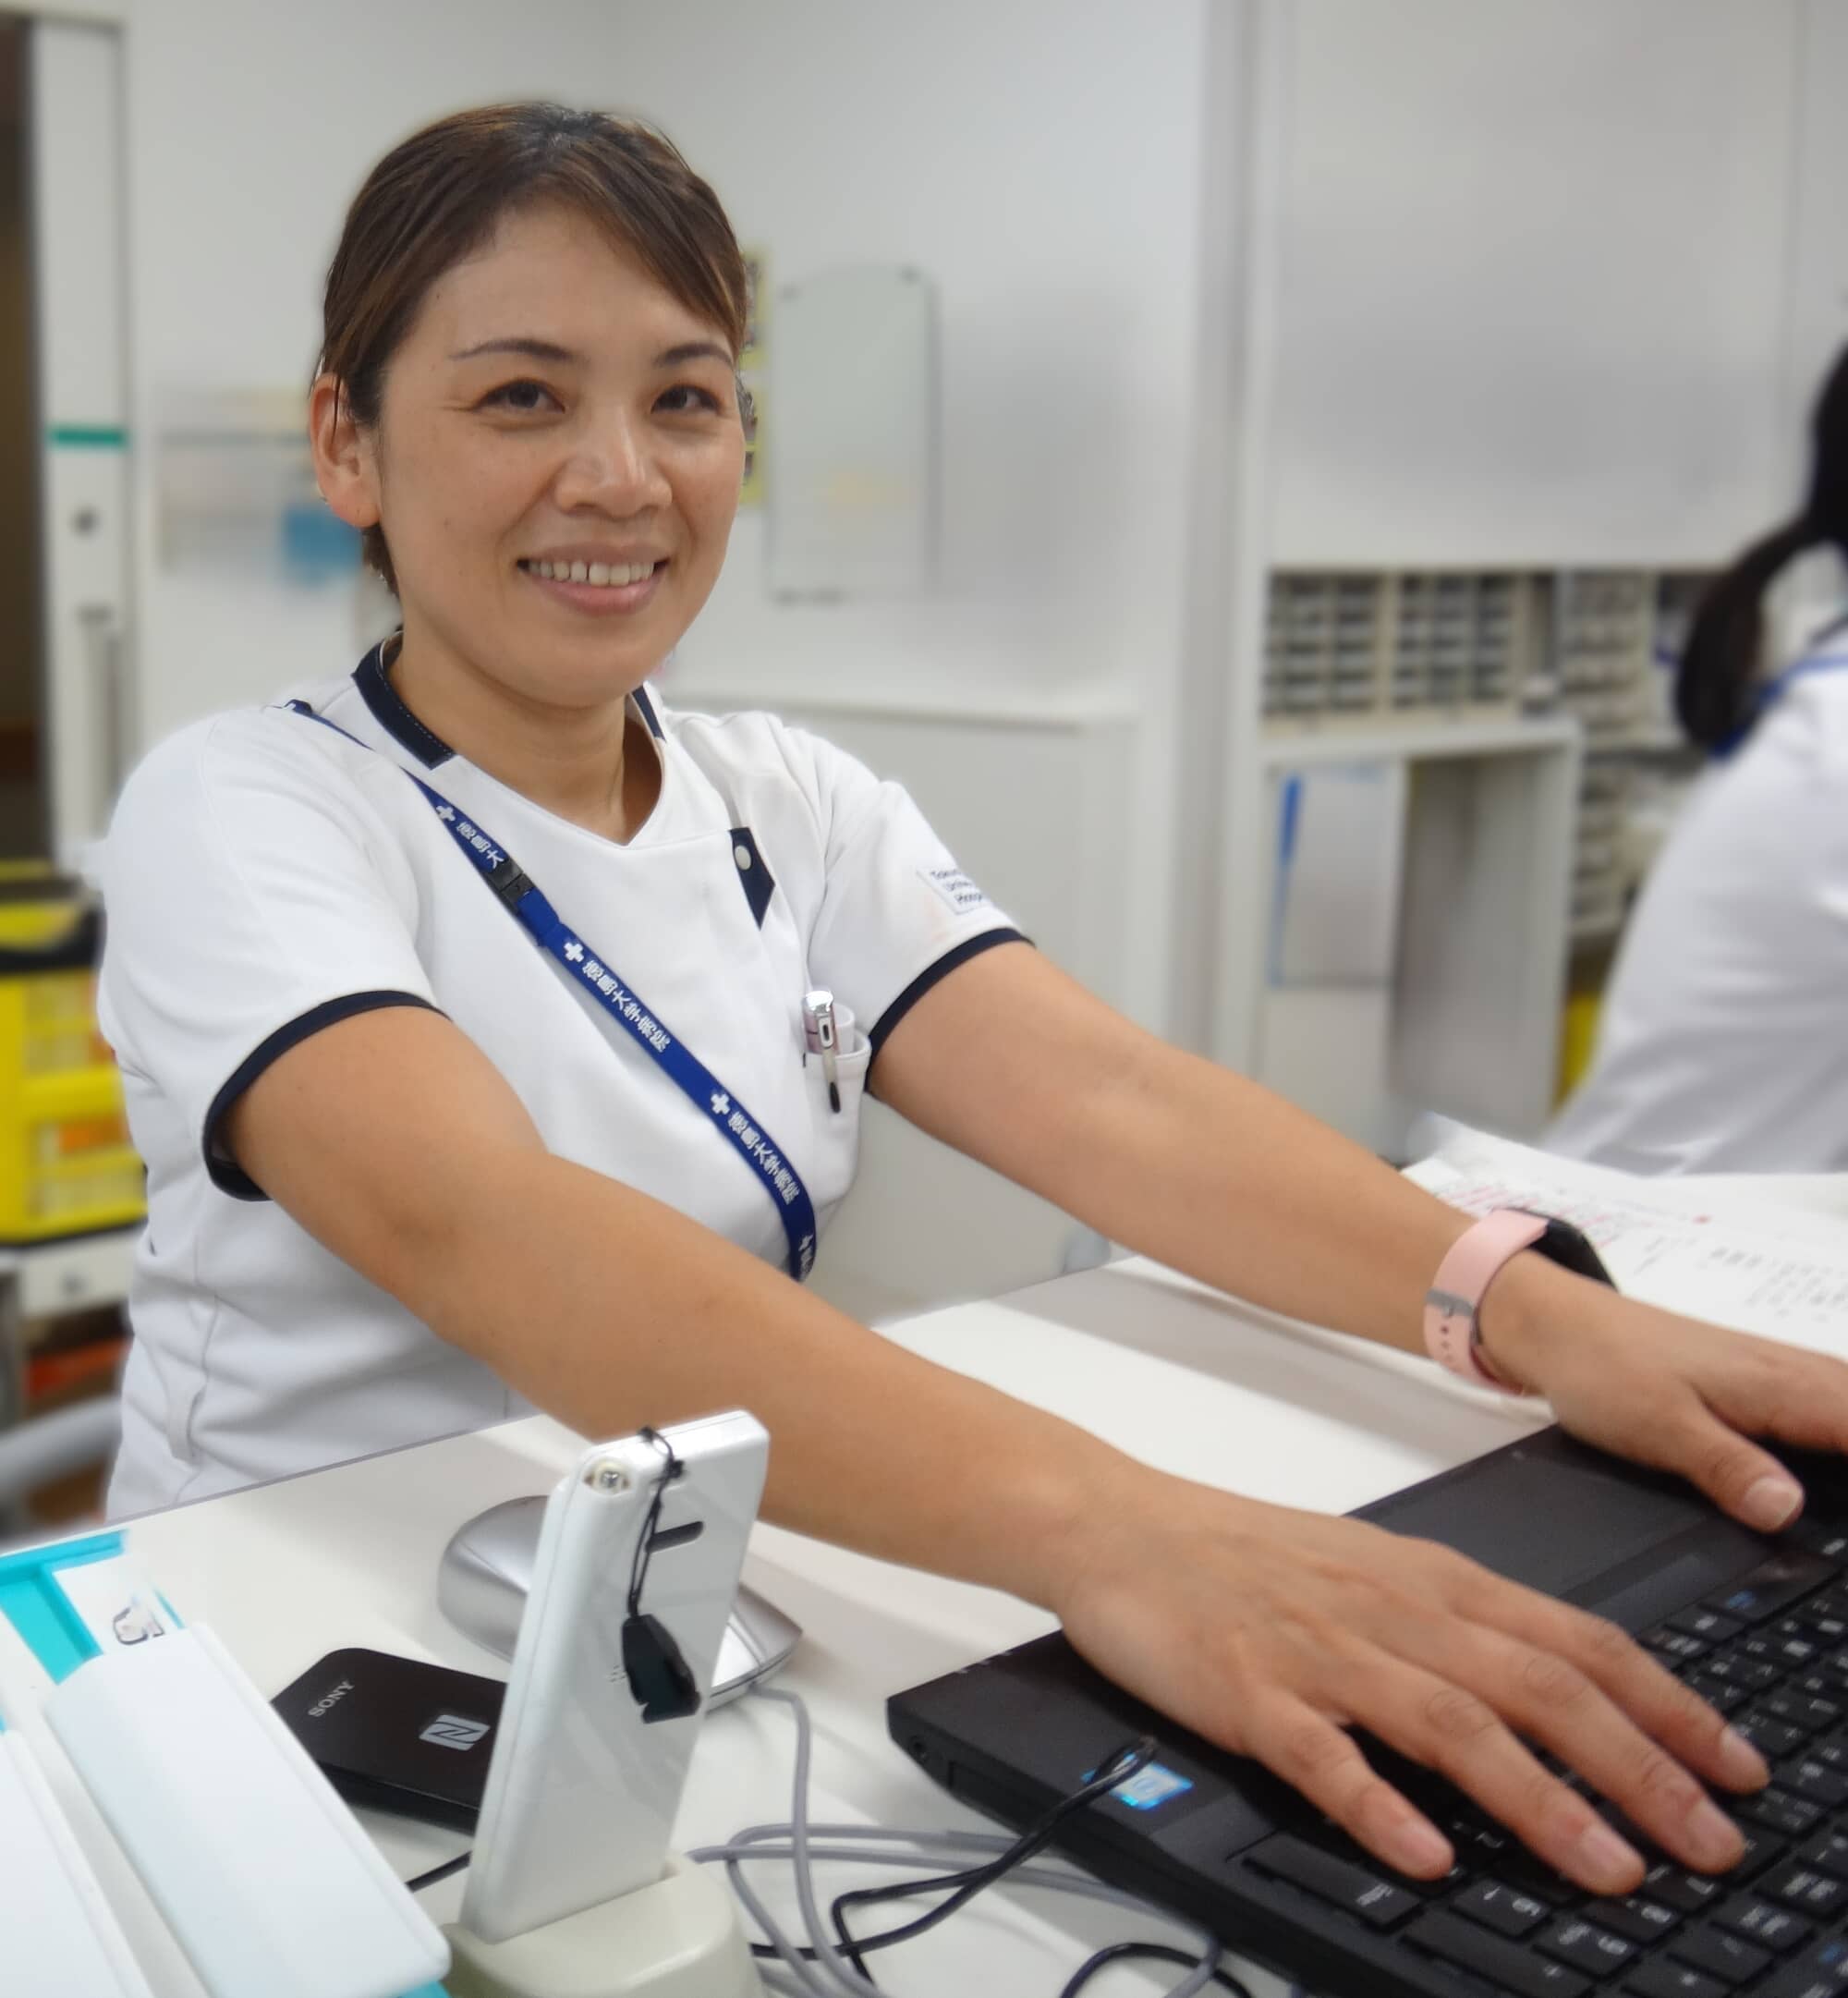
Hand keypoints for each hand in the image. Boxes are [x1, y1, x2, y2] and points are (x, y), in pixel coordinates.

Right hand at [1053, 1472, 1766, 1892]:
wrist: (1123, 1526)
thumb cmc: (1250, 1556)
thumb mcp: (1374, 1575)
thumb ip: (1462, 1632)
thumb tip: (1567, 1704)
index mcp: (1430, 1582)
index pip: (1574, 1641)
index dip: (1666, 1706)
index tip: (1736, 1767)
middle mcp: (1391, 1611)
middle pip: (1534, 1685)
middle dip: (1636, 1766)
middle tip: (1709, 1841)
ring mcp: (1319, 1651)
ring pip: (1449, 1722)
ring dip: (1538, 1798)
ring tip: (1606, 1866)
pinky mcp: (1248, 1690)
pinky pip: (1322, 1754)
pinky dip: (1380, 1804)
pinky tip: (1425, 1851)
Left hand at [1481, 1255, 1847, 1532]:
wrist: (1559, 1325)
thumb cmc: (1605, 1369)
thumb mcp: (1660, 1427)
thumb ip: (1727, 1467)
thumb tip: (1787, 1512)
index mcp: (1787, 1387)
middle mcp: (1800, 1375)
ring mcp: (1788, 1377)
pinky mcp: (1768, 1386)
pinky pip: (1839, 1413)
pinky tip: (1840, 1480)